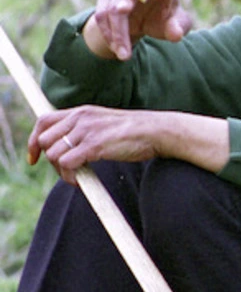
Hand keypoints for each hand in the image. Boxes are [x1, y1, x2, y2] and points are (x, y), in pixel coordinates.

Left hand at [28, 106, 162, 184]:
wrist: (156, 131)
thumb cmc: (134, 132)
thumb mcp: (104, 124)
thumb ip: (85, 129)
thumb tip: (69, 148)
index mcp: (81, 111)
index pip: (43, 121)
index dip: (33, 141)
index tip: (34, 158)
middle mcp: (80, 118)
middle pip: (44, 140)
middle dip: (50, 160)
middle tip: (66, 171)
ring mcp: (86, 131)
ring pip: (53, 153)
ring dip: (60, 171)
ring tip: (77, 177)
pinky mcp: (94, 145)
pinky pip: (67, 163)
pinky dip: (69, 177)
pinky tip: (81, 181)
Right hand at [85, 0, 192, 60]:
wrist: (150, 20)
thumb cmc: (168, 17)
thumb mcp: (179, 23)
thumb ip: (180, 26)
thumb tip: (176, 34)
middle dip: (120, 6)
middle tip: (122, 13)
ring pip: (109, 9)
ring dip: (116, 33)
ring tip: (124, 55)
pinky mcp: (105, 3)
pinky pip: (101, 18)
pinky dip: (109, 36)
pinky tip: (118, 50)